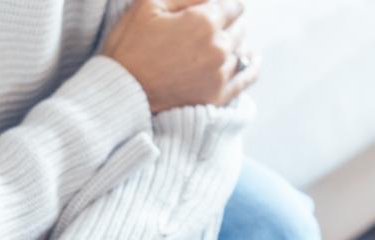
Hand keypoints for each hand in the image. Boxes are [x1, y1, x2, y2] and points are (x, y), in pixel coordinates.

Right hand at [103, 0, 259, 112]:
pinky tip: (252, 59)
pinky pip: (247, 77)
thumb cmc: (129, 46)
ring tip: (224, 40)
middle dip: (229, 21)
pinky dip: (251, 65)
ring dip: (235, 41)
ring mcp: (221, 73)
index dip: (223, 4)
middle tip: (213, 24)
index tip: (214, 7)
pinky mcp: (219, 96)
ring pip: (242, 49)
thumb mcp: (148, 4)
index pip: (232, 5)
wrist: (122, 93)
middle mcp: (219, 47)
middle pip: (240, 26)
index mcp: (205, 21)